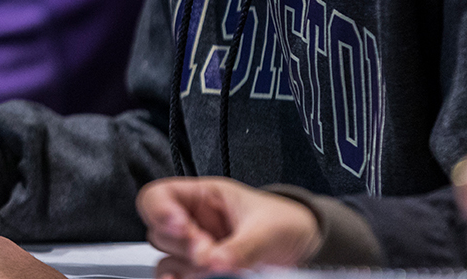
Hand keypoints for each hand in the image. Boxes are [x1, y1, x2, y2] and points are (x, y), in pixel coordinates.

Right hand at [135, 178, 319, 278]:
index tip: (182, 228)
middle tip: (206, 252)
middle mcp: (194, 220)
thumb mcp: (266, 229)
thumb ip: (240, 247)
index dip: (161, 210)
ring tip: (208, 268)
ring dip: (181, 263)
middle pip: (159, 229)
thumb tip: (213, 262)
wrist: (306, 246)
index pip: (160, 195)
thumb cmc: (286, 223)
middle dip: (180, 242)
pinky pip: (177, 274)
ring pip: (166, 255)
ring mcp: (197, 246)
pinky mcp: (204, 270)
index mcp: (204, 196)